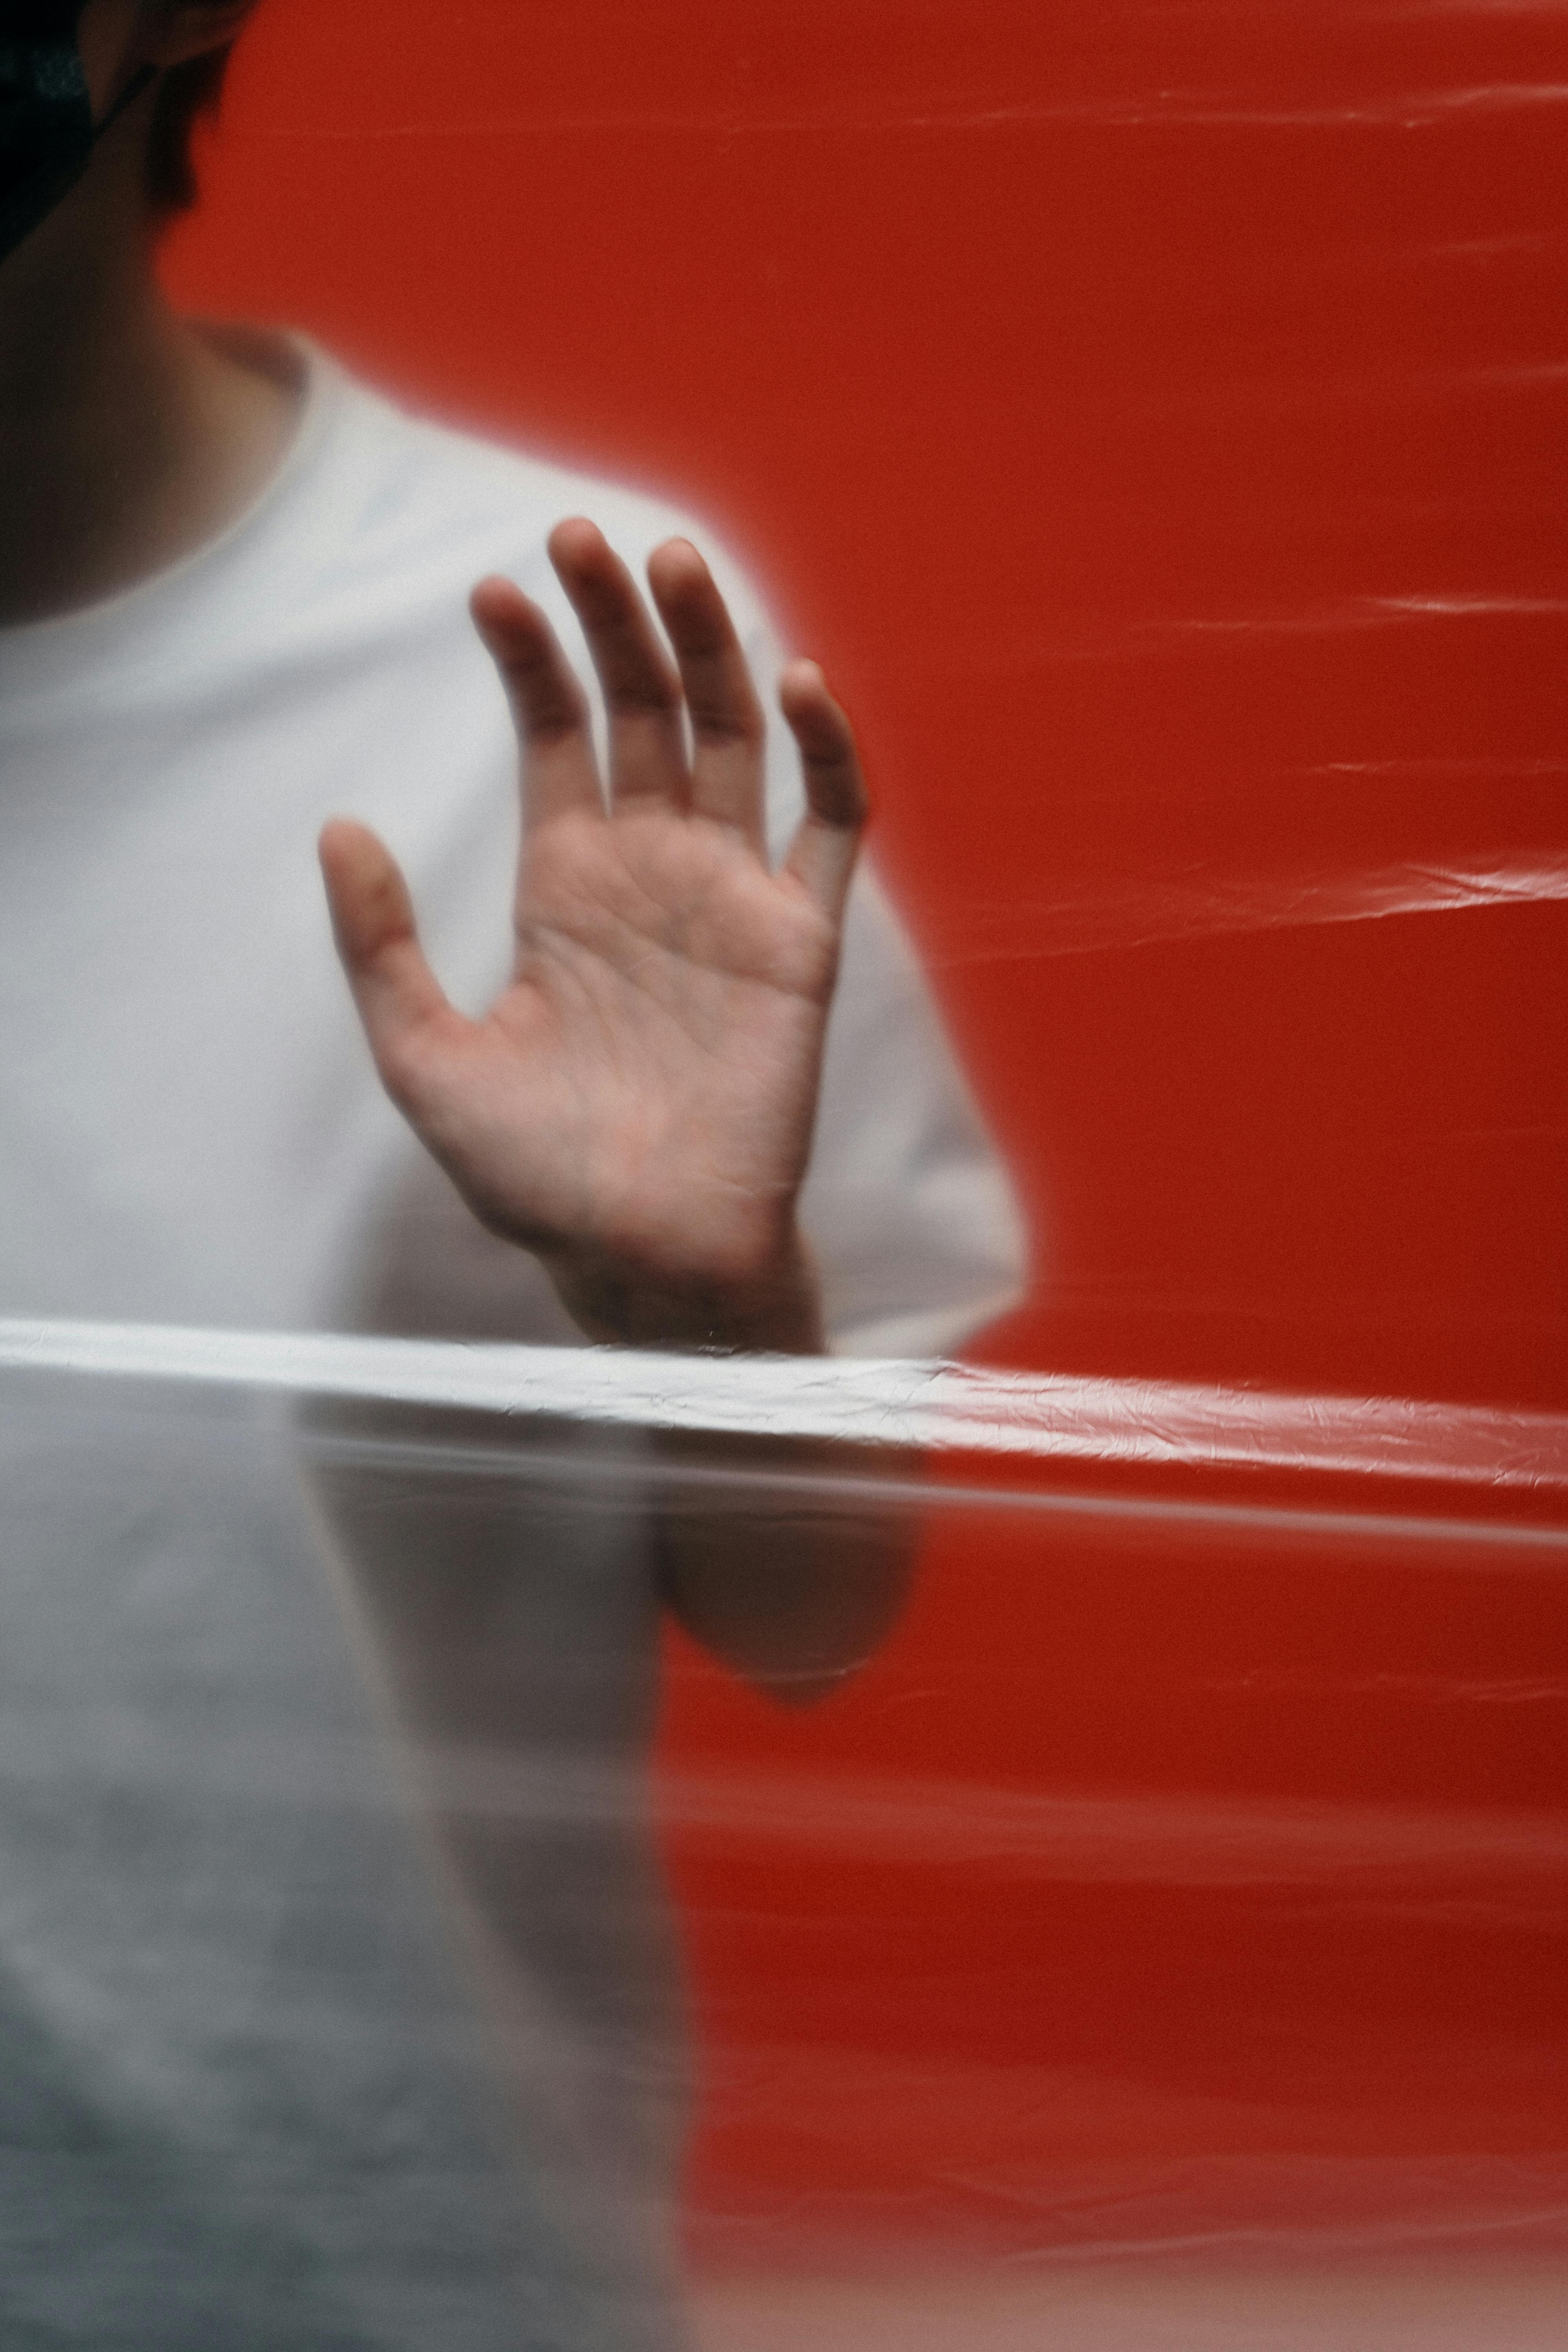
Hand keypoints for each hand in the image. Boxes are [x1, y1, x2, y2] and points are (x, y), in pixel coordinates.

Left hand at [318, 519, 866, 1349]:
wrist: (640, 1256)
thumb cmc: (535, 1175)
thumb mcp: (423, 1058)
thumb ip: (381, 944)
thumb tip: (337, 824)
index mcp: (567, 885)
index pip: (557, 737)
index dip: (532, 660)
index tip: (492, 587)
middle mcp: (652, 872)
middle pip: (643, 711)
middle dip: (616, 621)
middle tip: (583, 535)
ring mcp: (731, 897)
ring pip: (732, 739)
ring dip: (711, 647)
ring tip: (671, 561)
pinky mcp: (800, 941)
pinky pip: (829, 828)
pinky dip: (826, 752)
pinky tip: (798, 681)